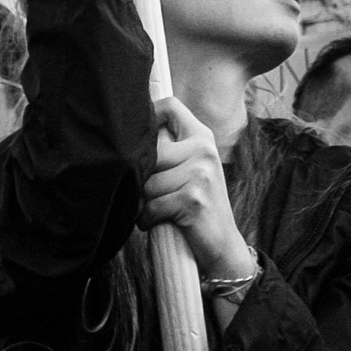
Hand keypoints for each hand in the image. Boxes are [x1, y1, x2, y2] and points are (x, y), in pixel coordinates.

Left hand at [139, 97, 253, 280]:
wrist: (223, 244)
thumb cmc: (197, 206)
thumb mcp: (191, 169)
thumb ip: (170, 150)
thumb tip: (127, 137)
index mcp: (202, 138)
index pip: (170, 106)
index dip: (148, 114)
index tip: (137, 135)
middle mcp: (204, 150)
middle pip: (149, 151)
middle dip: (142, 178)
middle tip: (151, 194)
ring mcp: (201, 174)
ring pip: (147, 183)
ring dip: (145, 202)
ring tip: (159, 210)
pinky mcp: (193, 199)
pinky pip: (152, 205)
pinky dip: (148, 219)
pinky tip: (158, 221)